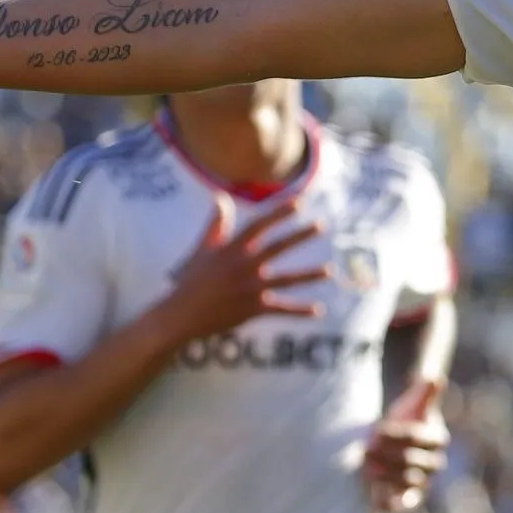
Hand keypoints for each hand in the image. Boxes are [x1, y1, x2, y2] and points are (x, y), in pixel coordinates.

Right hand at [155, 196, 330, 341]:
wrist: (182, 314)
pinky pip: (282, 309)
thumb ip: (216, 224)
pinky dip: (300, 311)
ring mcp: (251, 288)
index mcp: (232, 250)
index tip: (299, 203)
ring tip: (330, 271)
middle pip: (278, 247)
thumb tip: (220, 198)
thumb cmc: (192, 280)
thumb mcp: (202, 249)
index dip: (279, 213)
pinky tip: (319, 310)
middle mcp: (244, 266)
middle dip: (300, 235)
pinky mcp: (254, 308)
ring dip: (309, 275)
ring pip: (287, 279)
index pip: (259, 226)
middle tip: (321, 225)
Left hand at [363, 376, 448, 512]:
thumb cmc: (406, 420)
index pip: (417, 436)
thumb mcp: (414, 405)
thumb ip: (424, 393)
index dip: (397, 433)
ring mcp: (424, 481)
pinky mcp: (411, 498)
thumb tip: (434, 377)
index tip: (377, 428)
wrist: (399, 444)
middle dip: (388, 454)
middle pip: (412, 460)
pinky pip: (406, 503)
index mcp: (437, 439)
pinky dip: (393, 504)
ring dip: (387, 476)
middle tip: (366, 448)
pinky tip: (375, 500)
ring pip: (408, 480)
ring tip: (365, 469)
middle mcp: (435, 463)